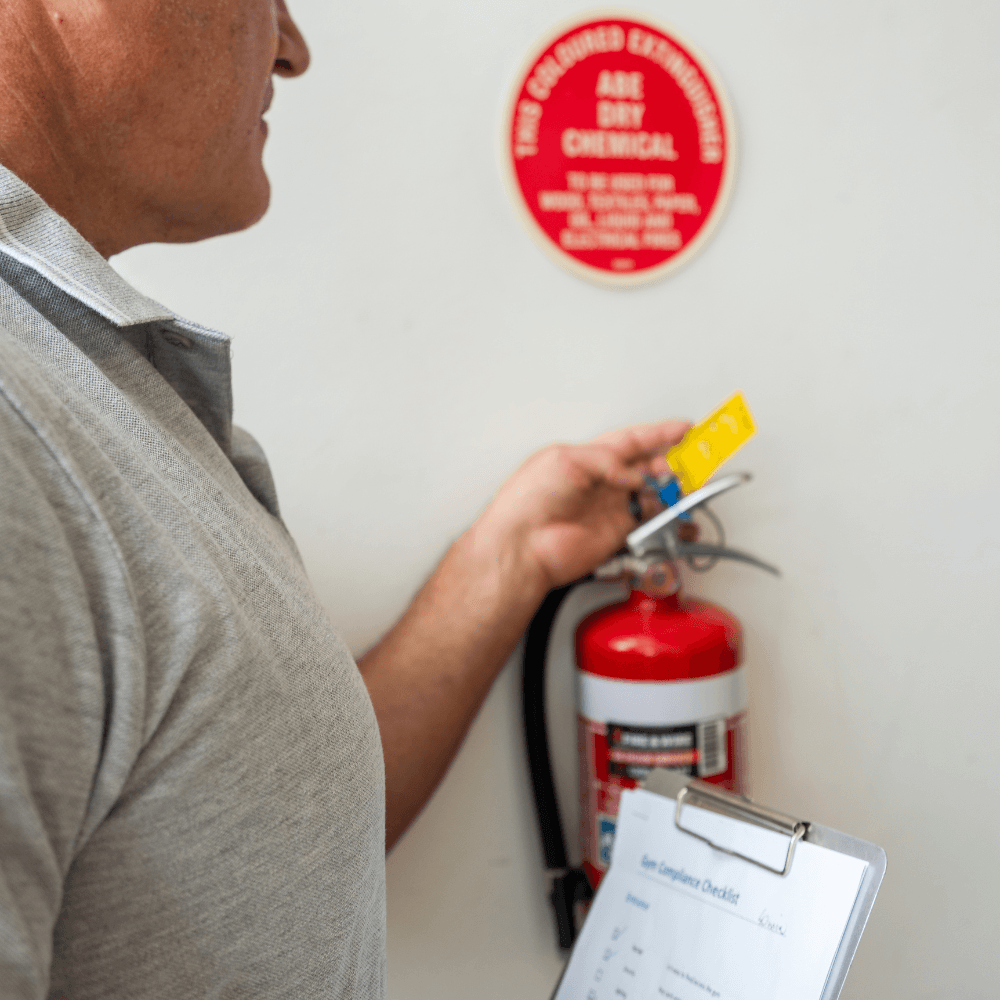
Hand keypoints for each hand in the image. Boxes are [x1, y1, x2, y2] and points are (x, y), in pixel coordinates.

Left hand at [477, 419, 690, 593]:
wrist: (522, 546)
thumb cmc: (528, 502)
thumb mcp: (567, 461)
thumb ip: (607, 461)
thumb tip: (634, 473)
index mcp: (587, 458)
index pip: (630, 441)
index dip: (659, 434)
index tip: (685, 428)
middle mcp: (600, 482)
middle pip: (645, 466)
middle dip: (670, 462)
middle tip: (687, 463)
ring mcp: (609, 508)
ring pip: (651, 493)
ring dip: (669, 489)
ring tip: (680, 488)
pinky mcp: (615, 533)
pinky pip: (648, 522)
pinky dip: (664, 517)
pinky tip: (670, 512)